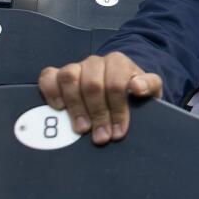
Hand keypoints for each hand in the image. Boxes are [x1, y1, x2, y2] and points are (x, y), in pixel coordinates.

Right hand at [38, 53, 162, 145]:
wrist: (119, 84)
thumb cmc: (133, 90)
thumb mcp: (150, 88)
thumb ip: (150, 85)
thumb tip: (137, 87)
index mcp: (118, 62)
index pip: (116, 84)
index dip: (117, 110)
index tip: (118, 132)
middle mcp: (95, 62)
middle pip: (92, 85)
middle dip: (98, 114)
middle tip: (101, 137)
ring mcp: (75, 67)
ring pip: (69, 78)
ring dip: (75, 106)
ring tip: (82, 129)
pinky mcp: (58, 75)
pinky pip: (48, 77)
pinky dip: (51, 91)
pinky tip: (59, 108)